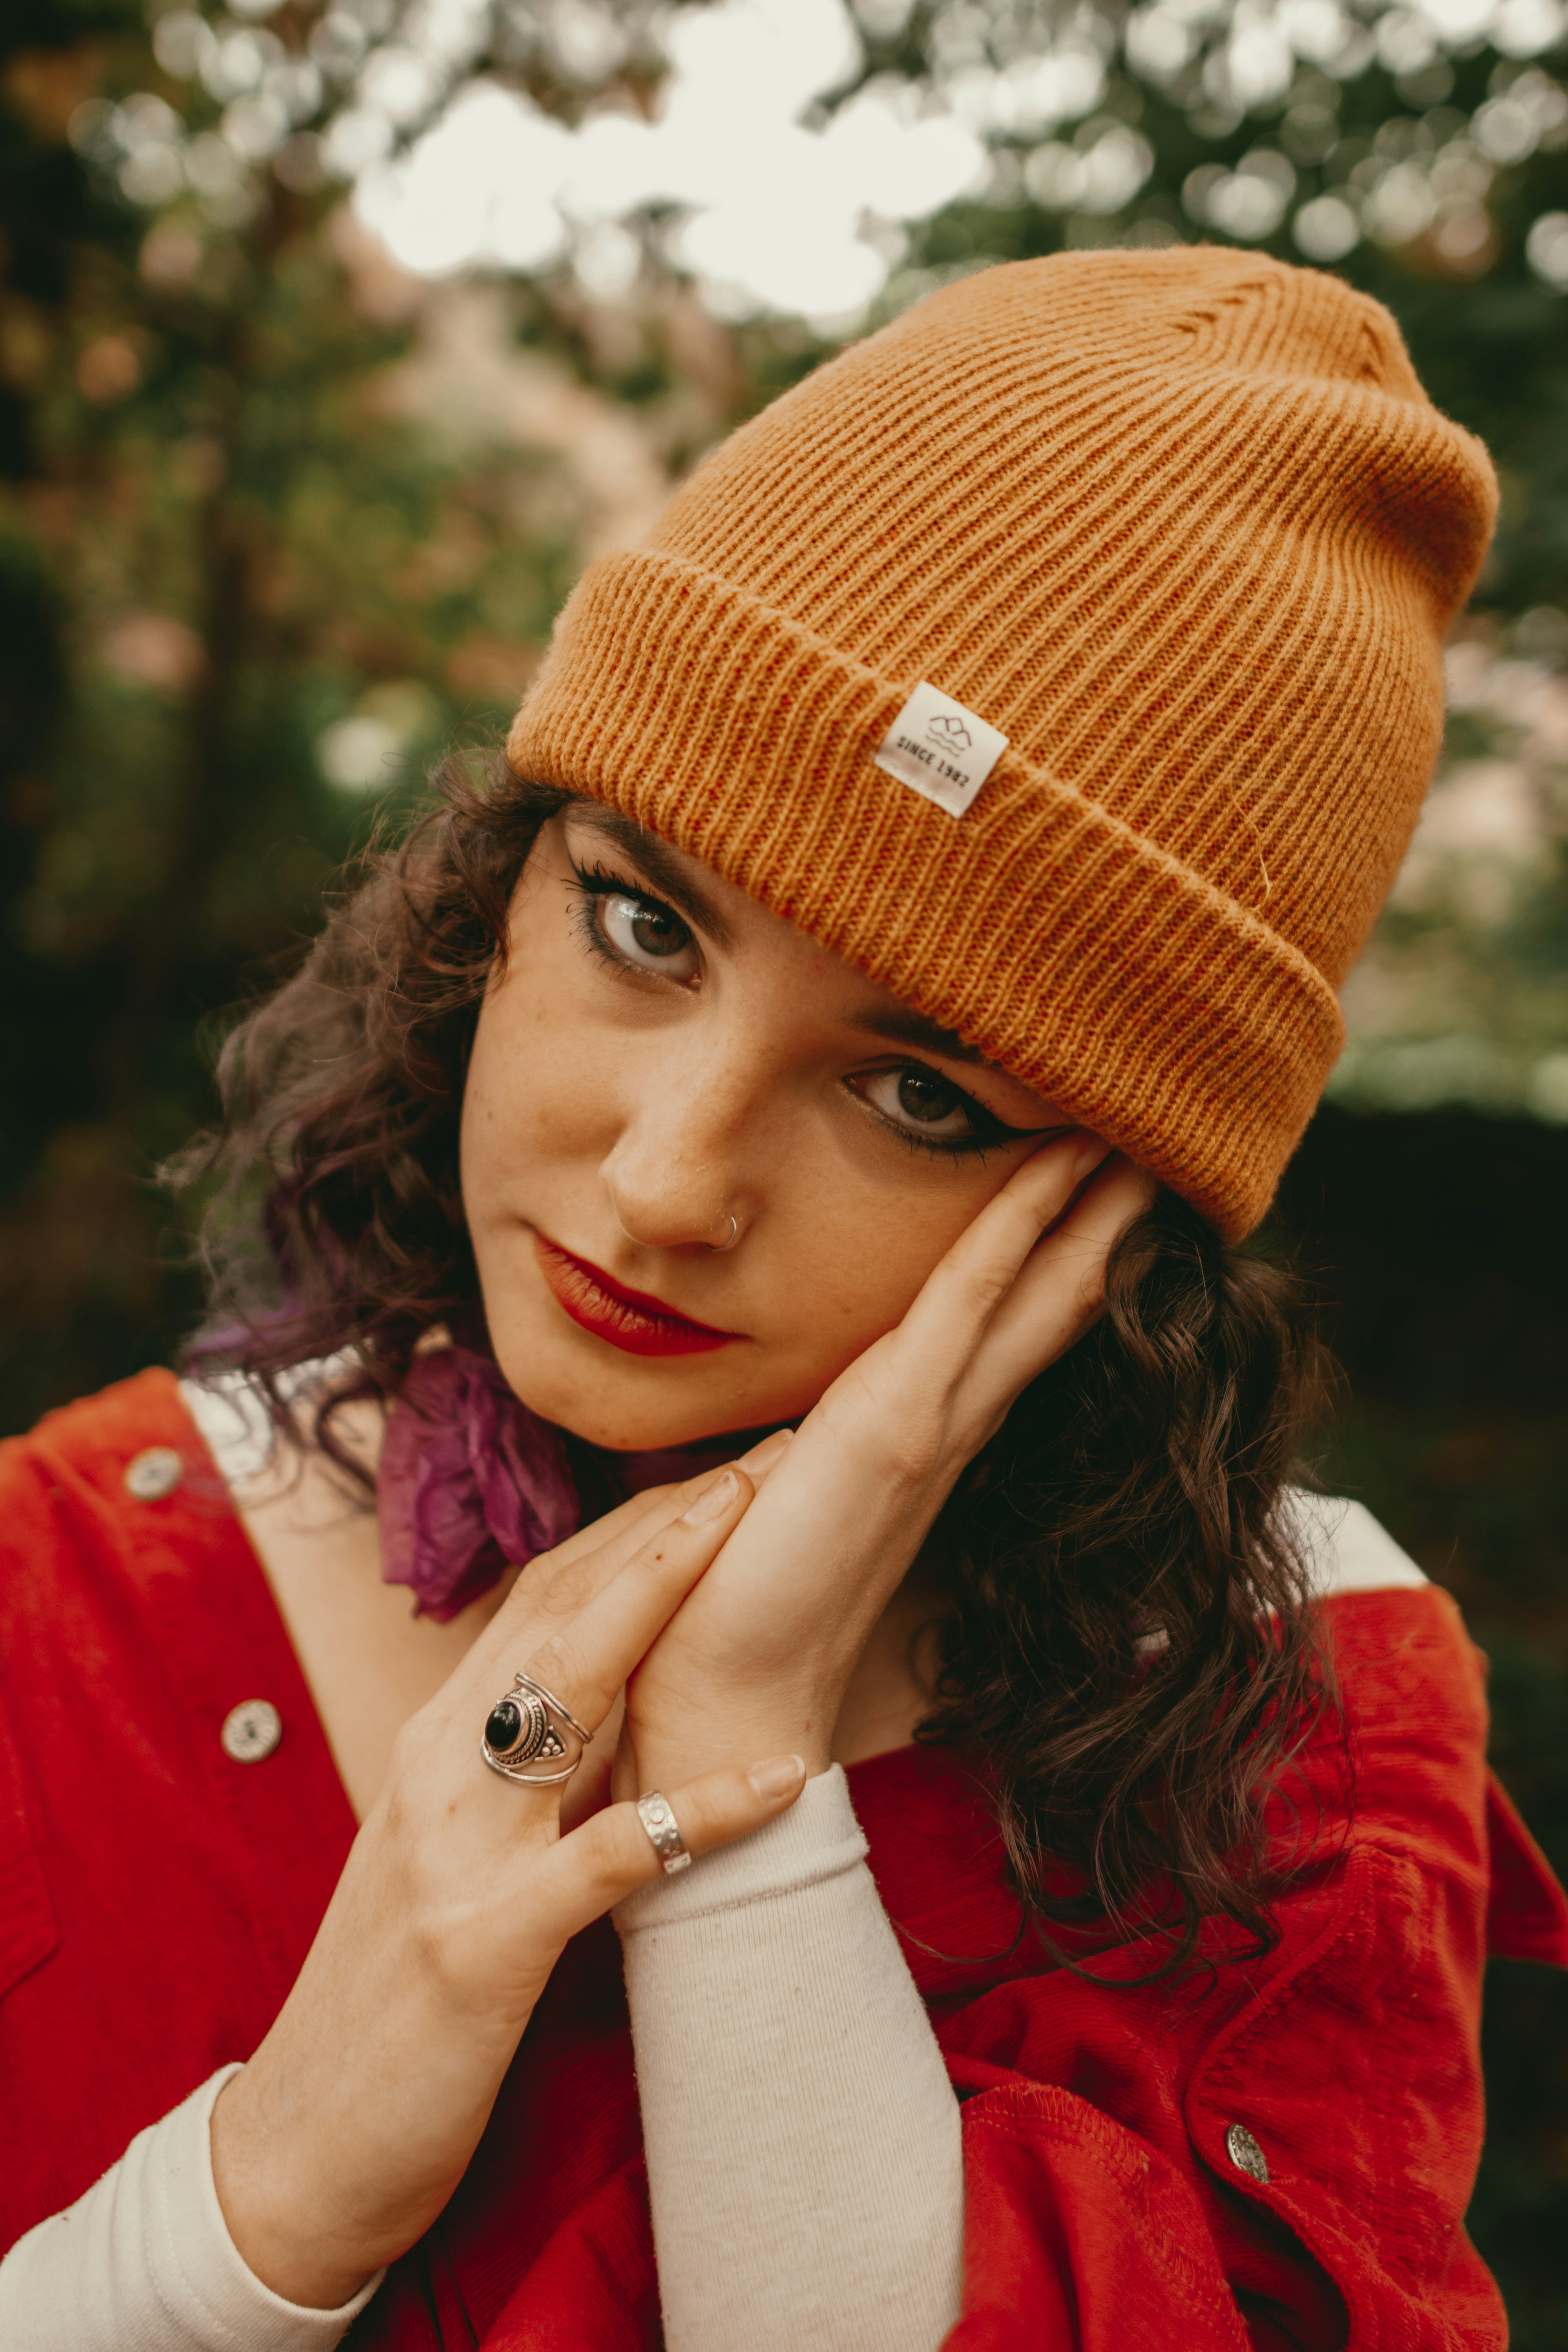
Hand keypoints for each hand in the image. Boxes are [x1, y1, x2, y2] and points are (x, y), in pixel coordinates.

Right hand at [211, 1464, 803, 2310]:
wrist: (300, 2148)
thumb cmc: (395, 1998)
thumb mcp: (454, 1853)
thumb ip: (518, 1774)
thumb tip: (613, 1706)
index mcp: (438, 1744)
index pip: (545, 1597)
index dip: (637, 1527)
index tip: (724, 1472)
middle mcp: (439, 1768)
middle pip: (564, 1609)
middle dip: (667, 1524)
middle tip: (765, 1456)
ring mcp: (458, 1851)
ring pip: (569, 1688)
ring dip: (668, 1599)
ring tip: (759, 1532)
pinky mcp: (486, 1944)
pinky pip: (614, 1856)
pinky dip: (704, 1811)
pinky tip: (783, 1774)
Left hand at [620, 1138, 1153, 1792]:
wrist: (725, 1691)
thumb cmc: (742, 1598)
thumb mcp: (790, 1491)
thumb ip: (814, 1450)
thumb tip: (795, 1429)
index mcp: (929, 1440)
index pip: (1017, 1332)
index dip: (1069, 1265)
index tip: (1105, 1194)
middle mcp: (950, 1426)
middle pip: (1051, 1305)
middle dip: (1105, 1225)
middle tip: (1160, 1150)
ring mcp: (932, 1421)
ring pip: (1032, 1293)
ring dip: (1086, 1210)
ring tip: (1135, 1138)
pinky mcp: (895, 1422)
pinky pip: (967, 1300)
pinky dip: (1015, 1227)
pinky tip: (1055, 1167)